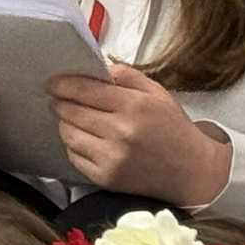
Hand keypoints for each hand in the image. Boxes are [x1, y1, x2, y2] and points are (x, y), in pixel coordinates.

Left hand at [48, 64, 231, 204]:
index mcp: (135, 106)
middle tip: (59, 100)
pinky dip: (73, 145)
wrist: (191, 170)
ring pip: (68, 134)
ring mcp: (112, 157)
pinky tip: (83, 139)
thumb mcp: (158, 94)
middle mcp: (121, 132)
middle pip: (72, 112)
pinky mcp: (105, 177)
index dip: (63, 85)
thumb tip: (98, 67)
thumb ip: (127, 76)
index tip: (52, 83)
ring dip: (64, 124)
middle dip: (61, 103)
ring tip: (71, 118)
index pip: (86, 90)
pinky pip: (74, 156)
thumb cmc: (172, 129)